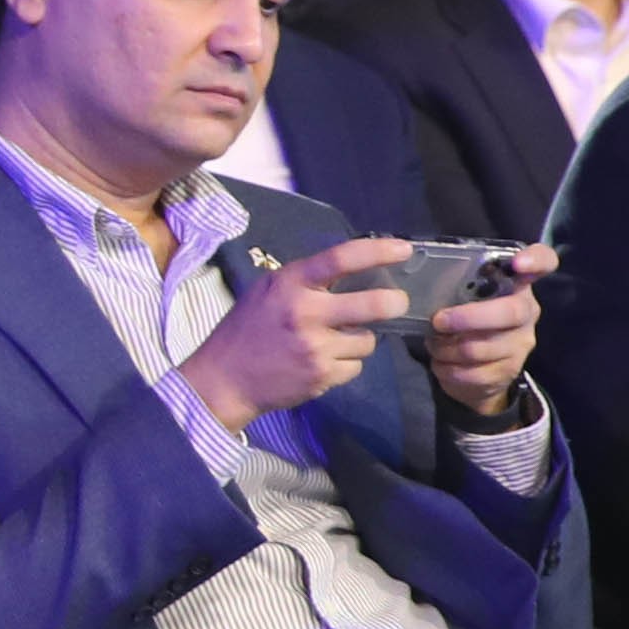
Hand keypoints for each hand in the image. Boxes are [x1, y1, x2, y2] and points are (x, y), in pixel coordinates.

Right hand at [176, 239, 411, 436]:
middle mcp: (304, 312)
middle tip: (398, 303)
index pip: (341, 258)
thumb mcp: (268, 292)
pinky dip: (345, 364)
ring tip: (334, 343)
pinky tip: (323, 363)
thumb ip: (305, 283)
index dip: (378, 251)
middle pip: (372, 304)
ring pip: (367, 340)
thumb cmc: (247, 330)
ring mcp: (315, 346)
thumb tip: (353, 273)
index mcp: (290, 284)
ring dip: (358, 341)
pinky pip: (355, 366)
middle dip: (394, 303)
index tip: (404, 249)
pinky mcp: (321, 375)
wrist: (224, 379)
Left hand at [425, 245, 551, 420]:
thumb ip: (458, 286)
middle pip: (511, 312)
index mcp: (517, 284)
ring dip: (448, 347)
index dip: (535, 260)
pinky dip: (448, 368)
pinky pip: (473, 373)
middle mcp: (527, 312)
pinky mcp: (507, 372)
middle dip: (469, 317)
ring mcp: (521, 344)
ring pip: (482, 348)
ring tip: (434, 342)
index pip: (543, 262)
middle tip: (438, 320)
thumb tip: (424, 283)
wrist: (481, 371)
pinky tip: (440, 362)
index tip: (519, 262)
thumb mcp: (465, 297)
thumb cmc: (468, 320)